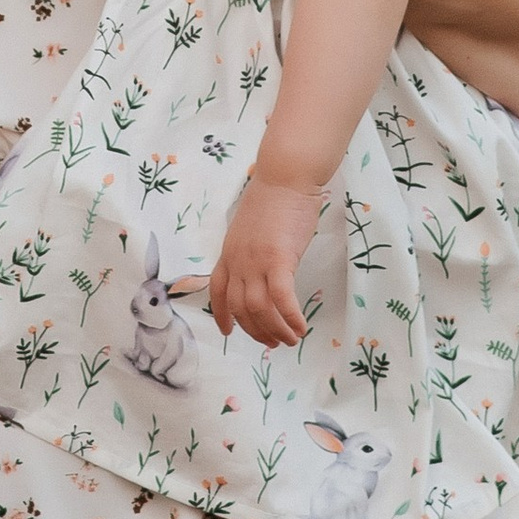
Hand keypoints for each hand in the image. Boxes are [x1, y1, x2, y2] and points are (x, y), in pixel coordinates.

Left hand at [210, 172, 322, 346]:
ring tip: (290, 339)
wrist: (285, 176)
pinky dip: (290, 317)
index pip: (217, 291)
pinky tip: (301, 327)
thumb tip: (261, 268)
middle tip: (273, 343)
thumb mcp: (251, 228)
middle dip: (256, 330)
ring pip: (259, 309)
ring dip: (275, 330)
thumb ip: (250, 250)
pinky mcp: (278, 258)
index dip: (221, 315)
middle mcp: (237, 260)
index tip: (228, 332)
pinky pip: (281, 298)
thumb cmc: (274, 197)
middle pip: (240, 307)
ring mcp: (255, 261)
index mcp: (228, 252)